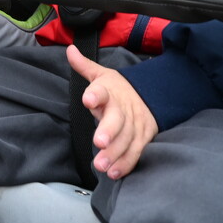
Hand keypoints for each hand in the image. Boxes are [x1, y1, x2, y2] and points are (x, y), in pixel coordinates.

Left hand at [66, 44, 157, 179]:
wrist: (151, 95)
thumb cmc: (118, 88)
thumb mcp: (102, 74)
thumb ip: (84, 66)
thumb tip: (70, 50)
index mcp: (109, 91)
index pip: (102, 91)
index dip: (95, 94)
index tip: (88, 99)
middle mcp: (122, 109)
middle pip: (117, 120)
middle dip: (109, 131)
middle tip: (98, 142)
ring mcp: (134, 125)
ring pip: (126, 140)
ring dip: (115, 154)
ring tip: (101, 165)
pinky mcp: (143, 138)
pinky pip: (135, 152)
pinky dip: (126, 164)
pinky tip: (114, 173)